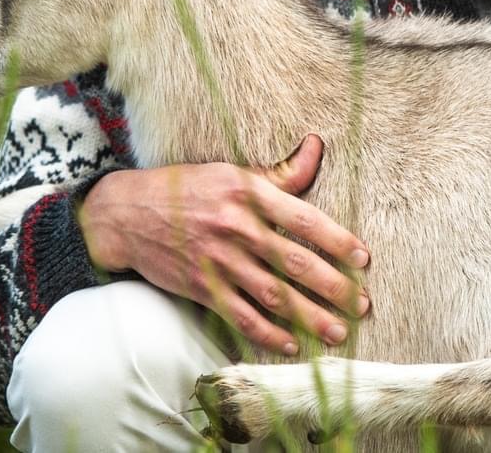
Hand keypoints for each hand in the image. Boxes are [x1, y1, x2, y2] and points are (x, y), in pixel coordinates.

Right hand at [78, 134, 370, 354]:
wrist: (127, 213)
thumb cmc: (188, 188)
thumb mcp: (233, 171)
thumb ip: (279, 172)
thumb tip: (317, 147)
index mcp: (248, 193)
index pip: (303, 219)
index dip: (337, 240)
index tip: (363, 258)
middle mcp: (235, 227)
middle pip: (293, 263)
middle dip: (332, 287)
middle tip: (361, 305)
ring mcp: (217, 261)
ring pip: (272, 294)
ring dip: (309, 317)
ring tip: (338, 332)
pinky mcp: (200, 287)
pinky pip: (240, 316)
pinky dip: (267, 334)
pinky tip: (291, 344)